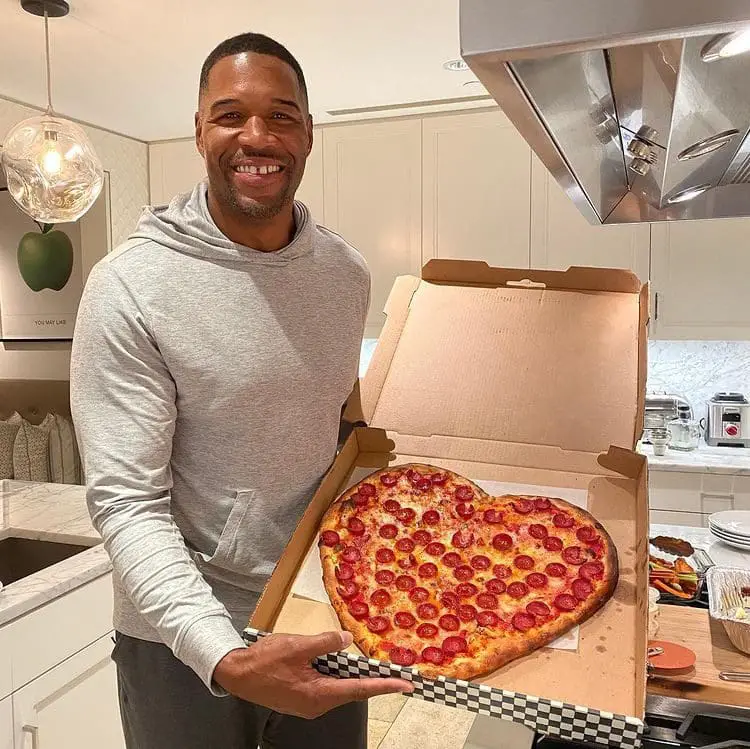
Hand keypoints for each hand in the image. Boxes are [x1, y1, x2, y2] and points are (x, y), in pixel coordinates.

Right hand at [213, 630, 413, 717]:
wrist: (237, 673)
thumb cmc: (265, 660)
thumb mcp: (297, 645)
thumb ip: (325, 642)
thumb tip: (347, 640)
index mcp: (319, 694)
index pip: (359, 689)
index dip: (384, 686)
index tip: (405, 685)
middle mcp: (317, 704)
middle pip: (352, 690)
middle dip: (374, 681)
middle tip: (396, 673)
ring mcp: (309, 703)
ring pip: (339, 688)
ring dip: (354, 677)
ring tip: (375, 668)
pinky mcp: (302, 698)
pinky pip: (327, 686)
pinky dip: (339, 676)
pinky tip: (342, 664)